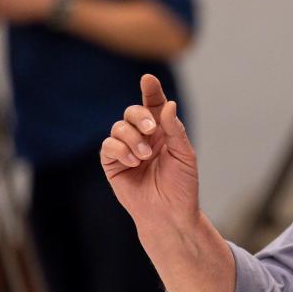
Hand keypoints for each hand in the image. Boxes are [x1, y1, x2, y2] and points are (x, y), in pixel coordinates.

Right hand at [100, 74, 198, 229]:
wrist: (170, 213)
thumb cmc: (182, 185)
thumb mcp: (184, 155)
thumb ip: (174, 129)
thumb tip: (168, 104)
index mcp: (163, 132)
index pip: (154, 105)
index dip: (151, 91)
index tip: (148, 79)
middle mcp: (143, 137)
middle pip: (132, 112)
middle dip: (140, 117)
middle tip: (152, 129)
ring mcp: (126, 149)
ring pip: (118, 127)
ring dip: (132, 139)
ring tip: (145, 156)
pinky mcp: (112, 163)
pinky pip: (108, 145)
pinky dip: (120, 150)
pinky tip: (133, 162)